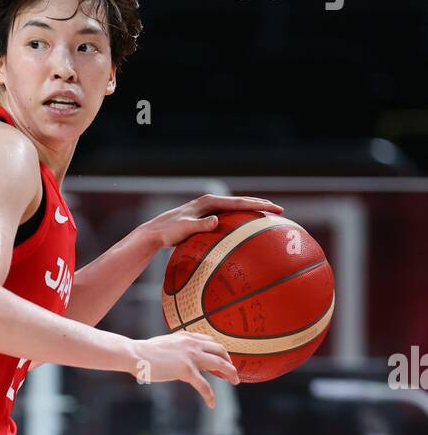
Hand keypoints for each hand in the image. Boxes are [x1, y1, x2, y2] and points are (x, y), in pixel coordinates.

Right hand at [131, 330, 238, 408]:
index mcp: (187, 336)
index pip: (211, 341)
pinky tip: (212, 403)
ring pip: (220, 364)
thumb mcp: (166, 344)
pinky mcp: (186, 370)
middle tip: (233, 372)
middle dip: (230, 361)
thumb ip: (178, 348)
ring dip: (230, 373)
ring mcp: (191, 356)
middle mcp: (193, 344)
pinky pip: (204, 385)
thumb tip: (181, 358)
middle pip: (220, 351)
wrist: (135, 354)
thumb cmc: (145, 352)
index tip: (224, 360)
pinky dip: (210, 395)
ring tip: (235, 381)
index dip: (220, 351)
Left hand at [144, 194, 282, 248]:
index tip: (275, 209)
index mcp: (209, 202)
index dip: (258, 205)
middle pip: (241, 202)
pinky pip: (228, 217)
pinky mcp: (205, 217)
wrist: (154, 232)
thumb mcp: (184, 229)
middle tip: (280, 211)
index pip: (239, 203)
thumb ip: (200, 225)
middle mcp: (210, 202)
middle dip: (260, 205)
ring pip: (236, 209)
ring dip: (252, 211)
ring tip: (268, 217)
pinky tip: (245, 229)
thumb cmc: (168, 232)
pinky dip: (240, 220)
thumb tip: (216, 221)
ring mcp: (208, 209)